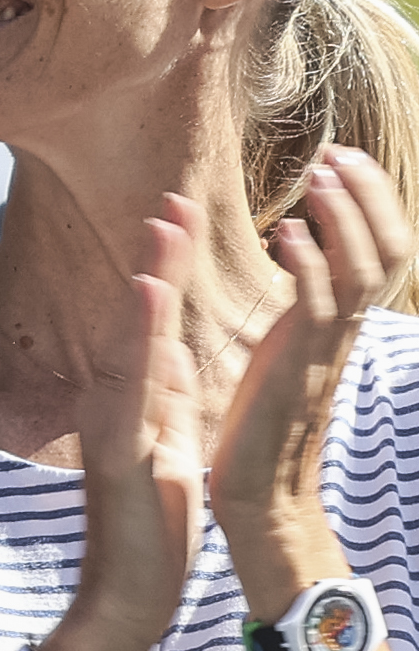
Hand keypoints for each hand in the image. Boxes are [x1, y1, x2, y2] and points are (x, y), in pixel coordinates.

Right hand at [59, 187, 240, 650]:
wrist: (129, 594)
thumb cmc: (151, 528)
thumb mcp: (164, 447)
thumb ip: (160, 398)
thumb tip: (166, 350)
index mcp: (137, 403)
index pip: (155, 325)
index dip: (167, 271)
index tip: (181, 220)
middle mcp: (117, 403)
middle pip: (139, 321)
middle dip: (157, 260)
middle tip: (172, 200)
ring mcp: (113, 425)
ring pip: (131, 342)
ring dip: (146, 283)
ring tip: (162, 231)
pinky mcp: (119, 452)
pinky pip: (128, 387)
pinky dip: (137, 338)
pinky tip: (149, 299)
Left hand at [219, 145, 412, 569]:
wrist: (260, 498)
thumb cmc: (259, 427)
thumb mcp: (283, 354)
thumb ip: (298, 311)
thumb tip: (299, 260)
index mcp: (341, 325)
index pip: (381, 250)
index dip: (369, 201)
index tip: (339, 158)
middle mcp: (345, 333)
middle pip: (391, 250)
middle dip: (368, 195)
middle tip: (335, 153)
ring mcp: (327, 351)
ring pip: (362, 271)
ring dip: (342, 217)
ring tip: (317, 176)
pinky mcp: (297, 370)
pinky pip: (316, 308)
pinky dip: (307, 264)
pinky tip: (285, 232)